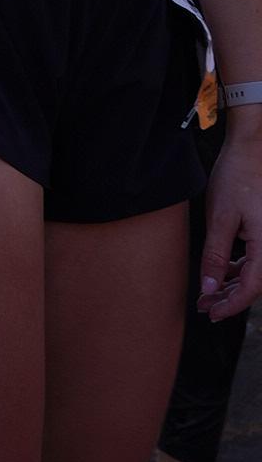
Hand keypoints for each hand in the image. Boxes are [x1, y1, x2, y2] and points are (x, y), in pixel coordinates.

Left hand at [199, 119, 261, 319]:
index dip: (230, 305)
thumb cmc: (237, 177)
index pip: (252, 288)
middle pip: (257, 284)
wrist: (252, 149)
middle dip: (230, 297)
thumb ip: (215, 256)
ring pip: (257, 272)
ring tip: (210, 291)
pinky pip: (258, 258)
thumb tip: (210, 289)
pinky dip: (241, 268)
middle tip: (204, 304)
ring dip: (235, 284)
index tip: (210, 313)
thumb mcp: (220, 219)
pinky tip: (224, 271)